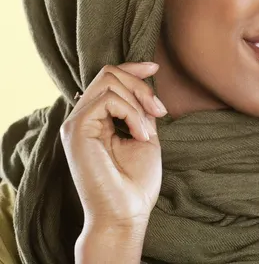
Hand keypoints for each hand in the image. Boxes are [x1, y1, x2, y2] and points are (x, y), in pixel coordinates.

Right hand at [60, 62, 166, 232]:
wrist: (126, 213)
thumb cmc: (136, 182)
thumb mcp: (145, 135)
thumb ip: (140, 110)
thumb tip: (144, 82)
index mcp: (96, 119)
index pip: (107, 78)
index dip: (132, 67)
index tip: (155, 66)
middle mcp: (82, 117)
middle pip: (109, 73)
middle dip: (141, 86)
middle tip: (160, 111)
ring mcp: (76, 122)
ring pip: (109, 80)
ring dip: (139, 102)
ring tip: (147, 131)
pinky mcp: (76, 129)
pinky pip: (108, 99)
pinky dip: (132, 113)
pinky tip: (140, 135)